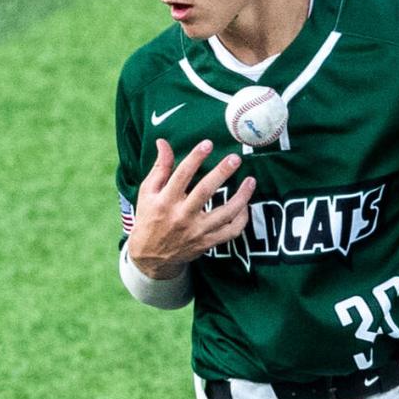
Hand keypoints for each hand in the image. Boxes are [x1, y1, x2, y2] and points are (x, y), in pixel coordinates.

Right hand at [128, 139, 255, 278]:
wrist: (151, 256)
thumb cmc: (150, 218)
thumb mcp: (148, 192)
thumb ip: (159, 167)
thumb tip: (163, 142)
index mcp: (165, 201)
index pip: (182, 175)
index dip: (195, 158)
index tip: (208, 144)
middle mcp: (182, 216)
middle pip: (205, 191)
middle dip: (222, 173)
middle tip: (235, 159)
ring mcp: (196, 231)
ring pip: (224, 213)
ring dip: (241, 197)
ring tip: (251, 181)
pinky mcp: (207, 243)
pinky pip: (230, 232)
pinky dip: (241, 220)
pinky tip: (245, 206)